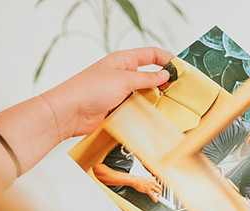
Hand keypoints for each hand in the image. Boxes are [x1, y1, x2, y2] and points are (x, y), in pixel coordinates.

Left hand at [41, 47, 172, 140]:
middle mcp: (122, 75)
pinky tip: (150, 117)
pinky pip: (135, 109)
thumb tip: (165, 74)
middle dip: (163, 82)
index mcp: (123, 60)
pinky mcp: (116, 108)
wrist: (69, 113)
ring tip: (165, 105)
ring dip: (153, 100)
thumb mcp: (124, 80)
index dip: (167, 59)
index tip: (180, 69)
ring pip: (144, 94)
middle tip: (177, 91)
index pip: (151, 54)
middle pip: (149, 76)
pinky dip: (143, 113)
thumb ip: (147, 78)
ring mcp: (119, 92)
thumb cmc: (88, 89)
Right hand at [133, 176, 161, 201]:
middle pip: (160, 187)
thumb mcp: (146, 178)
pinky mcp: (148, 190)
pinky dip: (154, 199)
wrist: (134, 180)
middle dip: (161, 191)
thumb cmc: (138, 179)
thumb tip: (150, 184)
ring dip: (159, 194)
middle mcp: (153, 182)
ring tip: (158, 196)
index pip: (157, 183)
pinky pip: (153, 195)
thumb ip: (149, 181)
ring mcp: (151, 186)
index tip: (157, 188)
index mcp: (153, 179)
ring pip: (158, 191)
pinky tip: (156, 200)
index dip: (157, 186)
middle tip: (160, 193)